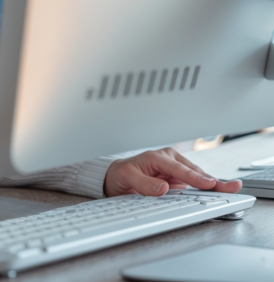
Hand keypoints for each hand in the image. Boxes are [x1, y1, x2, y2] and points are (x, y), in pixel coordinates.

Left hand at [103, 147, 243, 196]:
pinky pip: (195, 183)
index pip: (179, 168)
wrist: (117, 177)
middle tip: (232, 186)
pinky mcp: (178, 178)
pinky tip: (219, 192)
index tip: (209, 183)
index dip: (195, 177)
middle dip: (213, 180)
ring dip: (214, 184)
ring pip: (198, 177)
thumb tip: (164, 188)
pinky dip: (208, 188)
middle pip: (194, 171)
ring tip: (231, 189)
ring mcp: (175, 169)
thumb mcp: (128, 177)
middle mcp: (169, 161)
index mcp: (157, 157)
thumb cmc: (121, 174)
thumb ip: (144, 183)